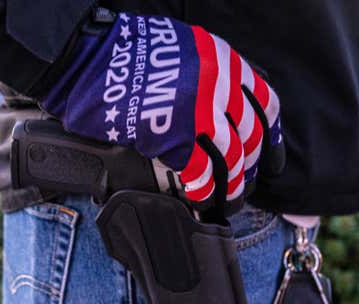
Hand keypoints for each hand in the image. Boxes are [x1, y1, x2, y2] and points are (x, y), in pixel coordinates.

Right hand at [41, 11, 284, 211]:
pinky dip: (204, 192)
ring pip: (232, 160)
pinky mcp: (174, 138)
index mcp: (223, 62)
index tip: (269, 155)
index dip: (271, 136)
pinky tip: (202, 200)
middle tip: (246, 183)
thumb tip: (220, 106)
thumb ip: (207, 74)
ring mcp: (199, 112)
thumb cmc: (126, 52)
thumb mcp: (181, 47)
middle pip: (251, 138)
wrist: (87, 58)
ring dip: (232, 187)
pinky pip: (200, 173)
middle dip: (251, 167)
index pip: (265, 105)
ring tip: (228, 201)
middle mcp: (219, 86)